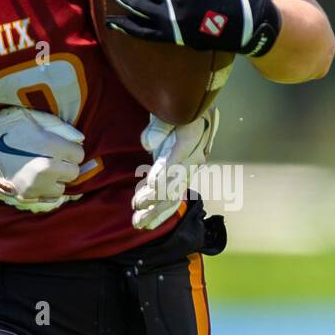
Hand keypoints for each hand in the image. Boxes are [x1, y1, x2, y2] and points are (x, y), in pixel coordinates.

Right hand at [0, 107, 84, 212]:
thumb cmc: (1, 129)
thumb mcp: (29, 118)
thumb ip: (58, 127)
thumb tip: (79, 139)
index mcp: (49, 147)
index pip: (78, 154)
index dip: (70, 149)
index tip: (61, 146)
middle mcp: (46, 169)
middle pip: (73, 172)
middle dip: (66, 165)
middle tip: (54, 158)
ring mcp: (36, 186)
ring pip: (62, 188)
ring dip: (57, 180)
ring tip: (44, 170)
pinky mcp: (26, 198)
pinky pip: (48, 200)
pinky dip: (47, 191)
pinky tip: (39, 181)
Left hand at [131, 108, 219, 229]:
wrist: (199, 112)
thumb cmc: (179, 110)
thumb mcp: (169, 111)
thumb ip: (159, 126)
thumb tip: (147, 143)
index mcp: (188, 142)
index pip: (174, 163)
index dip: (162, 176)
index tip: (148, 189)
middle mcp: (192, 160)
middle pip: (174, 186)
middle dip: (155, 203)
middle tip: (136, 215)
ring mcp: (188, 170)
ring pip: (174, 195)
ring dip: (156, 211)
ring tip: (138, 224)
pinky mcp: (182, 174)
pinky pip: (173, 194)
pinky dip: (159, 207)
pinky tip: (145, 216)